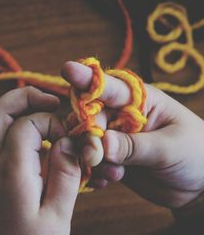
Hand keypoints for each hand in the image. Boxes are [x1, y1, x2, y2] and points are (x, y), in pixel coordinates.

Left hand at [0, 87, 80, 234]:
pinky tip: (16, 129)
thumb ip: (66, 173)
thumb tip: (71, 140)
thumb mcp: (57, 215)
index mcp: (11, 170)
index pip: (28, 123)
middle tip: (51, 100)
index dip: (52, 123)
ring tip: (34, 107)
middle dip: (25, 96)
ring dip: (8, 106)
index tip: (70, 138)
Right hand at [62, 61, 203, 208]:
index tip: (67, 69)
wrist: (200, 187)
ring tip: (113, 174)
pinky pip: (89, 162)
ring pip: (84, 140)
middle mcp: (121, 114)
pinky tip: (108, 181)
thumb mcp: (170, 148)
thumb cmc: (196, 154)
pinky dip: (93, 173)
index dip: (86, 78)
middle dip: (87, 136)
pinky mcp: (110, 158)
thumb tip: (102, 144)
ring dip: (90, 158)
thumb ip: (135, 146)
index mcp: (139, 99)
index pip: (109, 86)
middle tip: (94, 157)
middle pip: (88, 116)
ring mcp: (114, 137)